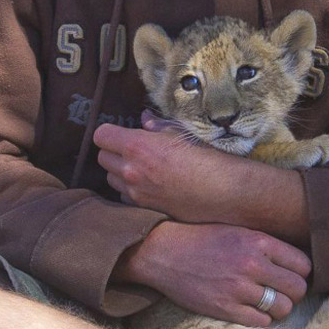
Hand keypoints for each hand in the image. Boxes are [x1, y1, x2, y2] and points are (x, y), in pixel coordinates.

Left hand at [93, 118, 309, 244]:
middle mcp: (131, 171)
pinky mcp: (145, 209)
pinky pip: (125, 197)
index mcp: (137, 146)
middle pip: (102, 157)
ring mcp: (136, 193)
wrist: (227, 192)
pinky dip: (130, 190)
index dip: (110, 132)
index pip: (101, 135)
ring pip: (111, 179)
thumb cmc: (209, 158)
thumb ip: (158, 126)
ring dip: (119, 172)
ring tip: (141, 167)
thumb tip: (144, 120)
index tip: (121, 132)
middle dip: (113, 151)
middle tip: (132, 148)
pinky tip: (149, 185)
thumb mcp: (184, 133)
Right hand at [114, 220, 311, 326]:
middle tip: (284, 291)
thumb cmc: (201, 238)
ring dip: (279, 307)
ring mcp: (239, 288)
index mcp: (257, 241)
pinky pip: (260, 321)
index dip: (302, 271)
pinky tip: (251, 308)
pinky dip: (261, 317)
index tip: (294, 274)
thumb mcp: (236, 230)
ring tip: (268, 301)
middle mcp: (252, 264)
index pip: (302, 264)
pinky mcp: (225, 308)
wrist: (163, 252)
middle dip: (294, 291)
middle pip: (297, 288)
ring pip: (282, 308)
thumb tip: (293, 260)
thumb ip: (264, 244)